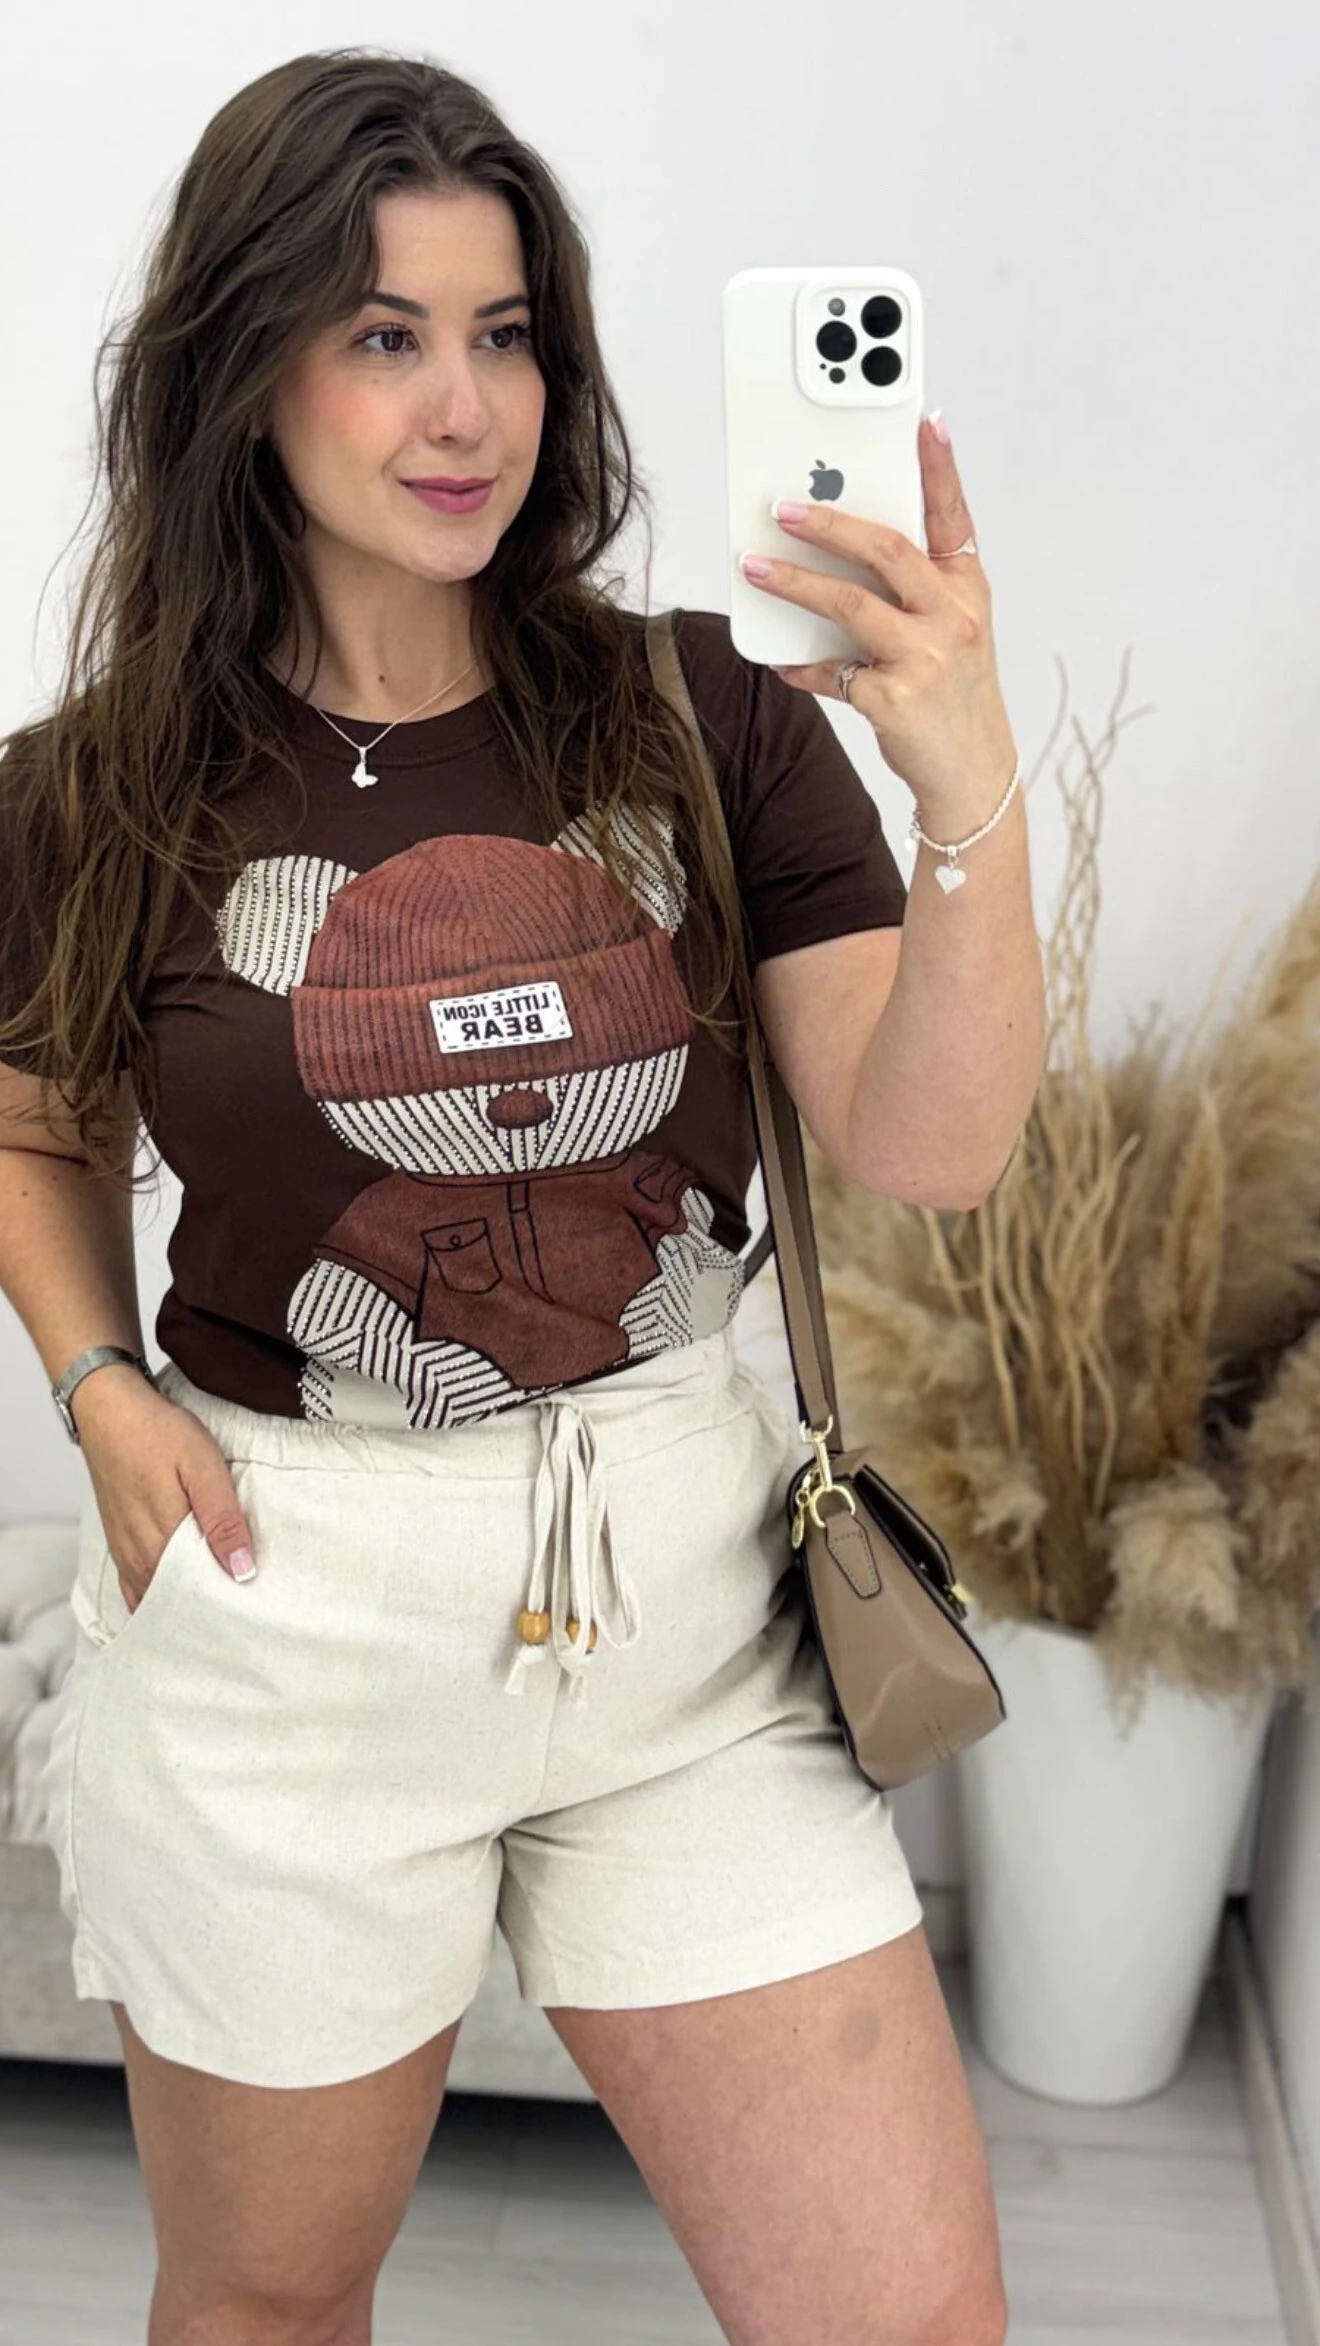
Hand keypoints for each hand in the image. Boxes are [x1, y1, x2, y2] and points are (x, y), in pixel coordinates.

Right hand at [75, 1373, 255, 1611]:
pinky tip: (176, 1600)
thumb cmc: (156, 1433)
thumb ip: (222, 1520)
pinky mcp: (119, 1544)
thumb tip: (242, 1569)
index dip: (229, 1602)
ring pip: (157, 1597)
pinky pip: (136, 1588)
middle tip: (240, 1608)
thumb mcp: (202, 1468)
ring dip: (184, 1604)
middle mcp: (140, 1556)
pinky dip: (156, 1599)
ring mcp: (125, 1552)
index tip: (253, 1604)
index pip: (201, 1594)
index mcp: (164, 1541)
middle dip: (209, 1607)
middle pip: (179, 1601)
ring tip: (215, 1604)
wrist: (109, 1413)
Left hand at [740, 414, 1018, 834]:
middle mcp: (953, 616)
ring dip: (794, 583)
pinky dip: (802, 664)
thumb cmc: (952, 690)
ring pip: (849, 603)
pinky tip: (780, 659)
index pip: (953, 515)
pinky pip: (832, 670)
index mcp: (967, 587)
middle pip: (886, 550)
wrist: (972, 772)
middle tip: (782, 508)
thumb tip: (840, 544)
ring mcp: (927, 657)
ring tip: (754, 568)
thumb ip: (911, 586)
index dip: (940, 466)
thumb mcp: (952, 628)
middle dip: (828, 522)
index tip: (924, 419)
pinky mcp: (894, 699)